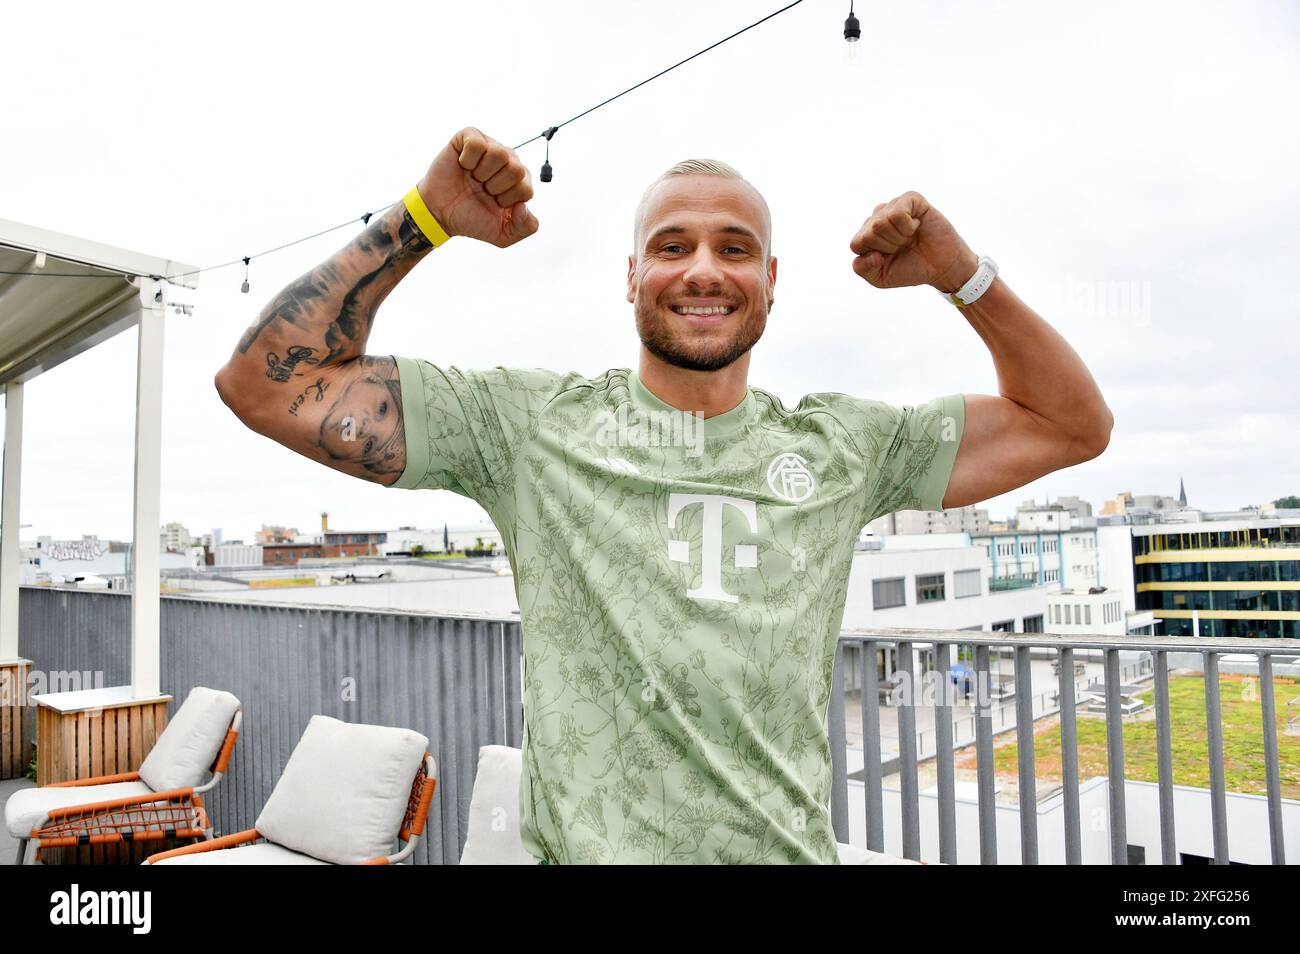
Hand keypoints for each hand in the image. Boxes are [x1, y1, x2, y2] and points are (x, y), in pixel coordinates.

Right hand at [416, 127, 538, 247]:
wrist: (439, 213)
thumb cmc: (471, 218)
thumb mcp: (503, 235)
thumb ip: (525, 227)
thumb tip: (524, 206)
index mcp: (520, 181)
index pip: (525, 189)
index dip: (506, 200)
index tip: (493, 203)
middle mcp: (509, 160)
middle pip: (516, 170)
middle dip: (495, 187)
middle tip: (482, 190)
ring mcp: (490, 146)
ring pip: (499, 154)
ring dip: (482, 173)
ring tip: (473, 178)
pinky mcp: (470, 137)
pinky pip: (477, 143)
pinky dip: (467, 159)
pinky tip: (463, 166)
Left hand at [850, 191, 977, 293]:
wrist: (941, 266)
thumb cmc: (909, 268)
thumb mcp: (880, 278)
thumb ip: (862, 269)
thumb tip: (871, 252)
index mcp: (866, 235)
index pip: (856, 243)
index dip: (876, 255)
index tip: (890, 257)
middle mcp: (877, 218)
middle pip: (870, 232)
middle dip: (889, 246)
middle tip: (903, 247)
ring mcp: (892, 206)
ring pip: (881, 222)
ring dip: (899, 237)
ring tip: (910, 237)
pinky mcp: (910, 199)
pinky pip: (898, 211)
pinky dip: (908, 225)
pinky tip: (916, 226)